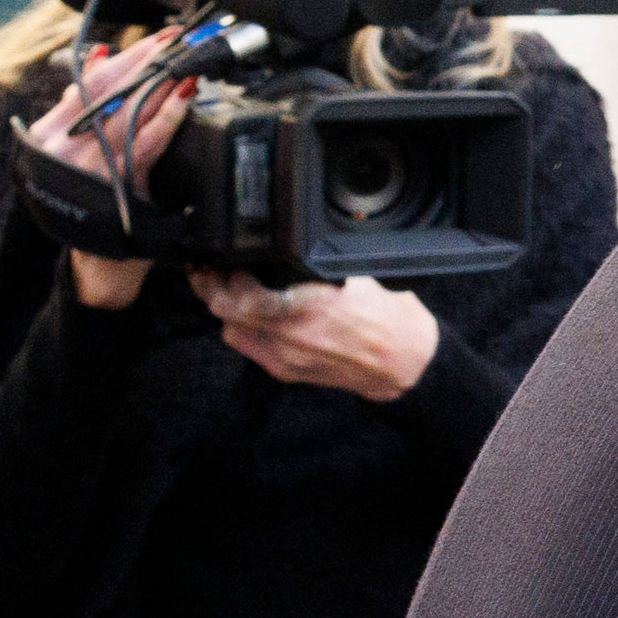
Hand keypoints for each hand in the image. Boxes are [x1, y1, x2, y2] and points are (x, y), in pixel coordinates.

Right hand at [19, 29, 193, 310]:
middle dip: (149, 61)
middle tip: (179, 39)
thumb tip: (100, 56)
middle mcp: (65, 146)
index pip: (90, 81)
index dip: (127, 55)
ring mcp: (92, 164)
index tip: (156, 38)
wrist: (96, 259)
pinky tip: (186, 97)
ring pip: (131, 111)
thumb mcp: (71, 148)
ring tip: (185, 60)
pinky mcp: (119, 182)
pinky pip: (148, 141)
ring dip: (161, 82)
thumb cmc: (87, 197)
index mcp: (48, 132)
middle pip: (113, 91)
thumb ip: (79, 105)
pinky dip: (168, 116)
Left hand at [193, 270, 442, 399]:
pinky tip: (250, 314)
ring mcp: (286, 357)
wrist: (408, 365)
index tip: (224, 253)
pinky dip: (241, 326)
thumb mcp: (358, 276)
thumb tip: (281, 246)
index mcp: (312, 305)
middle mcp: (293, 334)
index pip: (243, 290)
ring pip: (230, 328)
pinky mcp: (286, 371)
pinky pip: (247, 346)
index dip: (225, 270)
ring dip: (223, 306)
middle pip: (226, 309)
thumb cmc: (390, 318)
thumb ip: (314, 265)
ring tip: (225, 288)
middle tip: (209, 267)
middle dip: (212, 285)